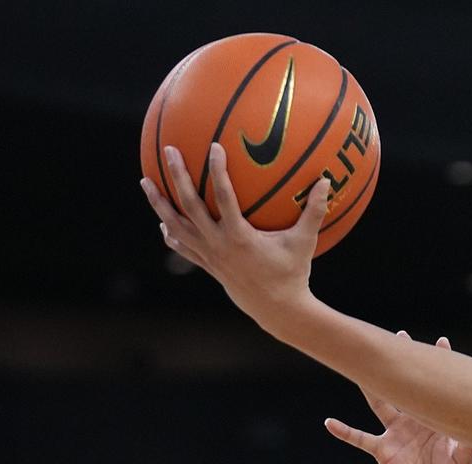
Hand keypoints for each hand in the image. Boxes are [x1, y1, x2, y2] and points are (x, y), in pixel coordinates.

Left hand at [138, 143, 329, 325]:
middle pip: (189, 206)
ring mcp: (208, 255)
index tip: (214, 147)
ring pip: (176, 225)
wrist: (276, 309)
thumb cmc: (293, 273)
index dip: (218, 171)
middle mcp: (218, 244)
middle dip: (177, 176)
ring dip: (159, 204)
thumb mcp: (305, 242)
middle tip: (170, 151)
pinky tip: (164, 222)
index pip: (224, 197)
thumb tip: (326, 182)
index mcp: (239, 236)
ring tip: (146, 182)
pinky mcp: (207, 264)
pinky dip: (171, 233)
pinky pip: (182, 245)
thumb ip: (314, 212)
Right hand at [325, 335, 471, 463]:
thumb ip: (467, 444)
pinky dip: (344, 431)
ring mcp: (395, 434)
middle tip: (397, 335)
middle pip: (403, 386)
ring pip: (379, 403)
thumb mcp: (464, 460)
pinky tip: (329, 423)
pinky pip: (359, 438)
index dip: (439, 365)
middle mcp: (413, 421)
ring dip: (370, 385)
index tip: (440, 341)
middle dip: (399, 363)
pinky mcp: (382, 451)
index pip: (436, 387)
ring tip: (359, 365)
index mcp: (435, 418)